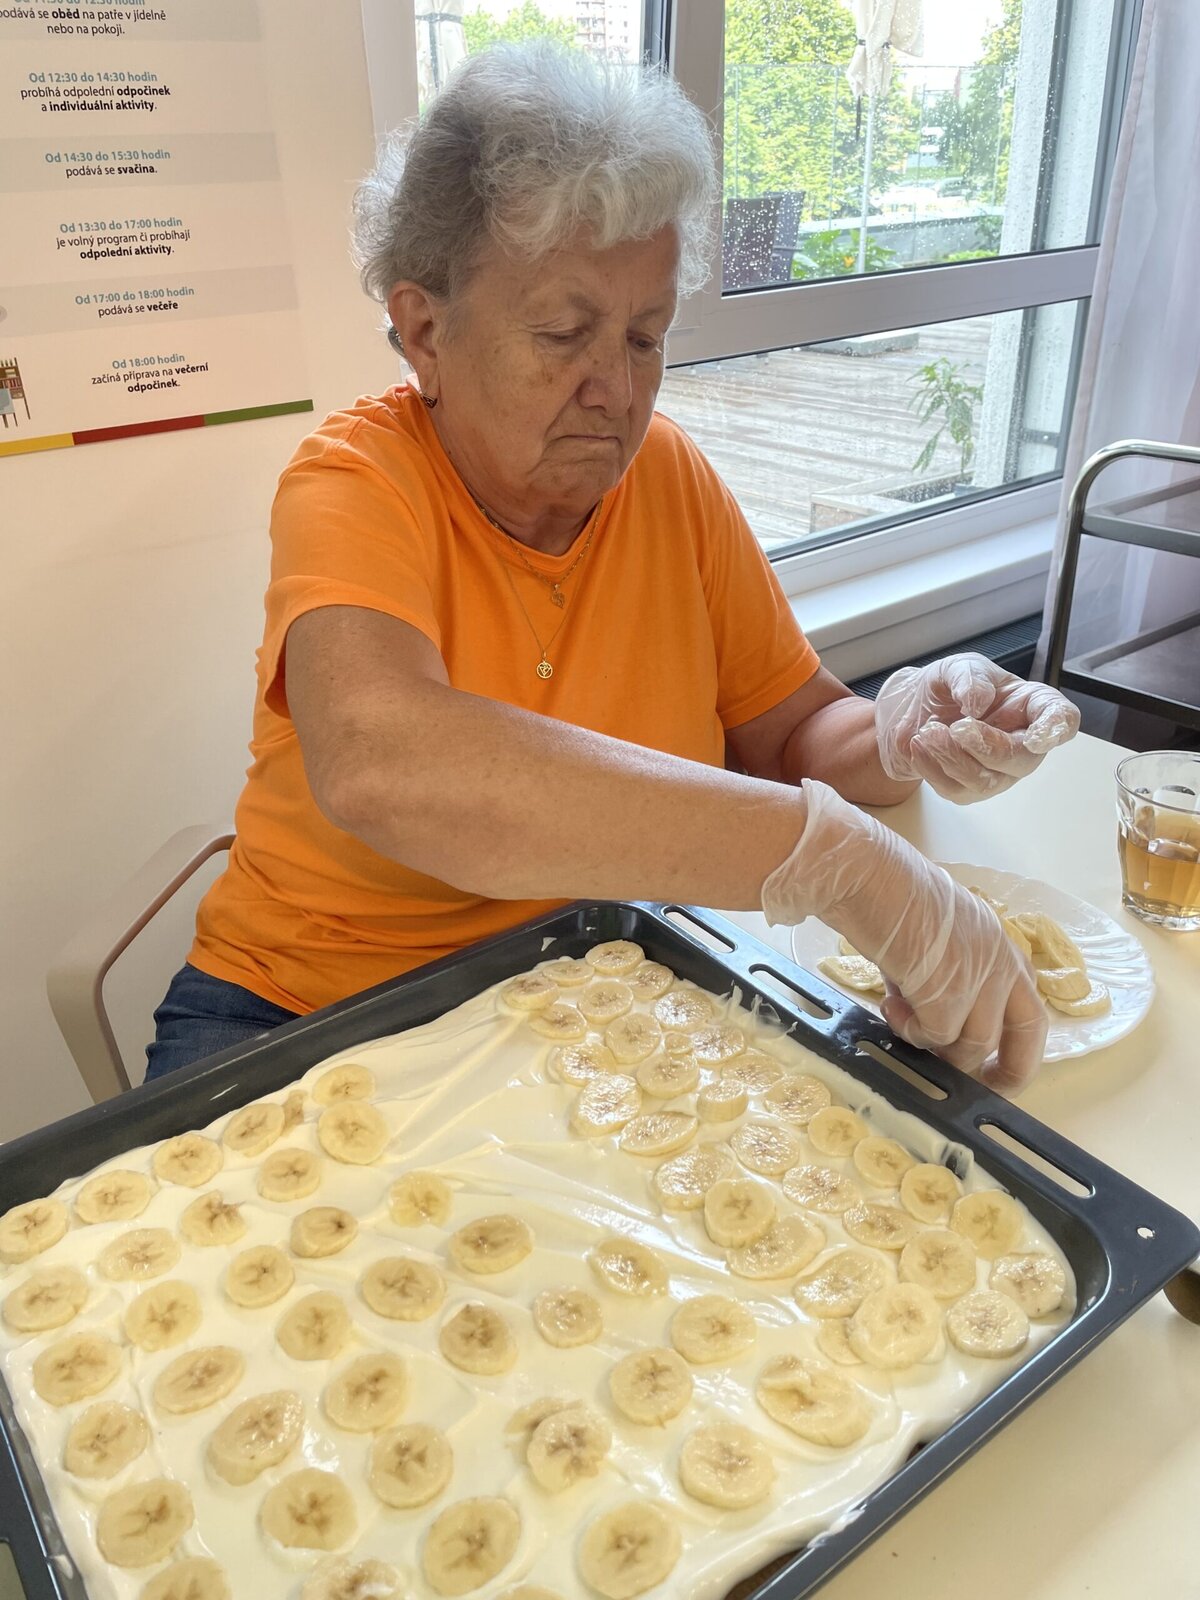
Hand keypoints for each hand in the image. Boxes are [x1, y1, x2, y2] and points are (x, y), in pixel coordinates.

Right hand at [761, 780, 1045, 1093]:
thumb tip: (926, 1019)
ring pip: (973, 1045)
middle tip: (974, 1087)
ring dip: (934, 1044)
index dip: (1020, 1047)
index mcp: (1001, 945)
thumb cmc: (888, 894)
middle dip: (1006, 1071)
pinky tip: (888, 1005)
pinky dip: (909, 1032)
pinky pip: (934, 1037)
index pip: (1029, 1008)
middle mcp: (1001, 961)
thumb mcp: (933, 938)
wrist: (867, 875)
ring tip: (898, 1014)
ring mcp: (979, 979)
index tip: (997, 1070)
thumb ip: (944, 978)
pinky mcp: (948, 994)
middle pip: (1027, 1034)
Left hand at [874, 652, 1079, 803]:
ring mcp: (998, 771)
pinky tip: (920, 746)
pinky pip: (955, 790)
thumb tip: (978, 701)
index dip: (1057, 729)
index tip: (1040, 736)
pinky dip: (932, 768)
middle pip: (1022, 759)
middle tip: (957, 726)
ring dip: (952, 756)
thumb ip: (970, 677)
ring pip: (986, 781)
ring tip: (928, 731)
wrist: (913, 709)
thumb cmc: (949, 687)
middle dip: (988, 746)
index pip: (1062, 720)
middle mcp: (1023, 742)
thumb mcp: (958, 667)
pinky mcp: (968, 789)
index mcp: (1032, 706)